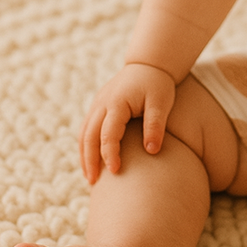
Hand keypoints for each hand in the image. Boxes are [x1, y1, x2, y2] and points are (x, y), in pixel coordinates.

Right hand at [79, 63, 176, 183]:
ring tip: (90, 177)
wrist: (149, 64)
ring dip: (84, 155)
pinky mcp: (99, 106)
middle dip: (90, 160)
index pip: (108, 133)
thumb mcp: (161, 103)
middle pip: (89, 136)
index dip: (110, 154)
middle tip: (94, 182)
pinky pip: (87, 128)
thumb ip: (156, 125)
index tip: (115, 171)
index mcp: (117, 103)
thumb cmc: (158, 84)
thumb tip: (152, 151)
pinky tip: (92, 160)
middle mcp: (102, 103)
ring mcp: (98, 104)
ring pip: (84, 133)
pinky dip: (86, 145)